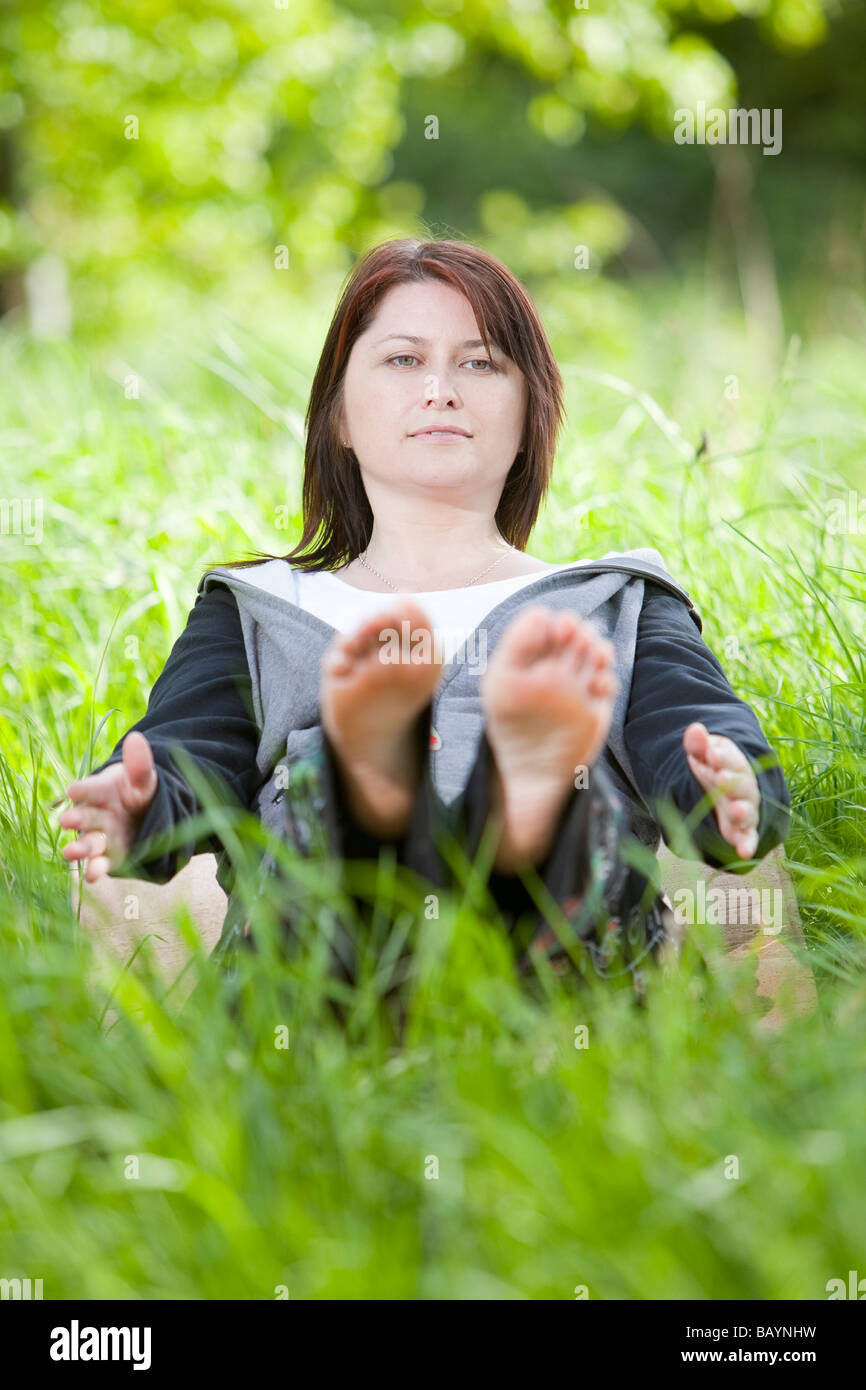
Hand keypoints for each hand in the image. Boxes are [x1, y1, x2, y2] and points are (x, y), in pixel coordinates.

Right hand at [56, 731, 158, 882]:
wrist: (147, 814)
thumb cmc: (138, 791)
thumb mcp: (144, 778)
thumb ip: (140, 764)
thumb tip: (137, 738)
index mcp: (101, 791)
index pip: (91, 788)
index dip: (83, 789)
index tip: (73, 790)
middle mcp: (96, 814)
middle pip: (85, 817)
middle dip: (77, 819)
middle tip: (67, 821)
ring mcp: (102, 836)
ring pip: (88, 842)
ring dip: (80, 848)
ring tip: (70, 853)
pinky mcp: (110, 856)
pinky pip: (100, 863)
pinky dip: (95, 869)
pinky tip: (91, 875)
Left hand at [683, 722, 760, 859]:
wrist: (721, 787)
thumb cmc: (712, 768)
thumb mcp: (702, 755)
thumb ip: (698, 745)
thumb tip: (695, 729)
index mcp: (735, 766)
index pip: (732, 760)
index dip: (722, 757)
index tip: (711, 754)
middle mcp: (744, 789)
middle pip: (742, 785)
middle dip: (733, 781)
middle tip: (721, 777)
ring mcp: (744, 810)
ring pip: (748, 812)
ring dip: (743, 812)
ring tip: (735, 810)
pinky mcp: (741, 831)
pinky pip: (747, 838)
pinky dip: (748, 845)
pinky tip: (744, 852)